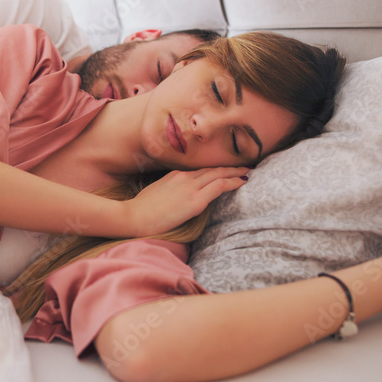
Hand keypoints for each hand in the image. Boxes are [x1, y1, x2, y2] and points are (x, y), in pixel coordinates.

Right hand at [124, 167, 248, 236]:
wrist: (132, 216)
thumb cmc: (140, 210)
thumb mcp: (155, 194)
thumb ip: (169, 192)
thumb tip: (178, 198)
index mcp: (174, 176)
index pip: (200, 171)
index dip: (215, 169)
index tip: (225, 170)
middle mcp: (184, 177)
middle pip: (212, 169)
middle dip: (229, 167)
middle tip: (245, 165)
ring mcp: (190, 187)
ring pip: (218, 174)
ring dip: (235, 172)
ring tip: (248, 171)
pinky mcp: (194, 201)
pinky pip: (219, 186)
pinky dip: (233, 182)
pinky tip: (243, 181)